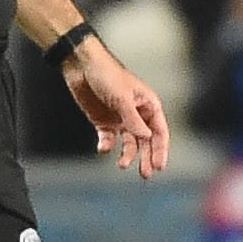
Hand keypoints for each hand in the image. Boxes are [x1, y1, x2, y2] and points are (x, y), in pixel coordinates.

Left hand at [65, 39, 171, 178]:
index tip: (159, 166)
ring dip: (128, 155)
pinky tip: (104, 148)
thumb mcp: (122, 98)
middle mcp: (137, 114)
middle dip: (146, 157)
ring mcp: (120, 119)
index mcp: (148, 105)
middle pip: (146, 141)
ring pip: (129, 143)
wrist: (81, 66)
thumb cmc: (107, 75)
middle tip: (145, 175)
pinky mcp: (103, 122)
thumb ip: (134, 120)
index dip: (161, 149)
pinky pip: (109, 139)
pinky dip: (107, 146)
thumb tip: (147, 138)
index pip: (159, 131)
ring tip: (122, 165)